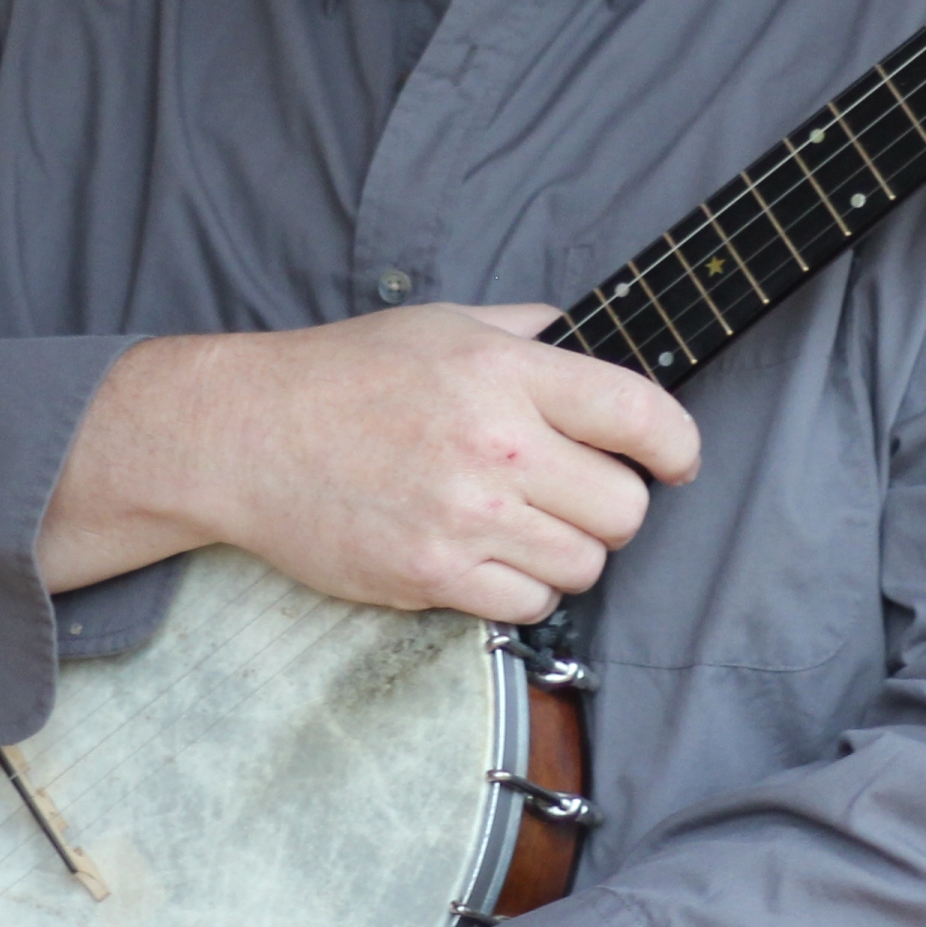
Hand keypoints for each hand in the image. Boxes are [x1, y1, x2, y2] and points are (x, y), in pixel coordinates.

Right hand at [39, 303, 700, 622]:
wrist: (247, 435)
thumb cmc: (345, 374)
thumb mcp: (445, 322)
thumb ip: (529, 329)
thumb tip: (590, 337)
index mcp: (508, 372)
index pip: (639, 414)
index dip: (677, 445)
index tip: (677, 459)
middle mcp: (498, 444)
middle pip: (625, 508)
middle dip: (613, 505)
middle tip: (577, 494)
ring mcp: (467, 517)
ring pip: (585, 565)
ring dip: (567, 551)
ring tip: (524, 525)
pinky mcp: (434, 576)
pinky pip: (529, 604)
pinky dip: (522, 588)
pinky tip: (488, 555)